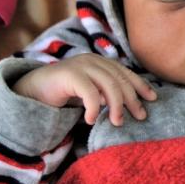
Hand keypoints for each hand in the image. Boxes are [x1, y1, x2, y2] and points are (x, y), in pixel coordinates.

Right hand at [13, 54, 156, 126]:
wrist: (32, 89)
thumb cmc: (63, 93)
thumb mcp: (89, 92)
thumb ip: (105, 93)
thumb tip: (129, 106)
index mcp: (100, 62)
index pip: (125, 72)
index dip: (140, 85)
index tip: (153, 98)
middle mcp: (93, 60)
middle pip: (120, 79)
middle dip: (132, 99)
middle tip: (139, 116)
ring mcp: (81, 65)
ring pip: (109, 85)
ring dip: (116, 106)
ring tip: (116, 122)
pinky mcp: (69, 74)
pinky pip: (89, 92)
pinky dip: (94, 107)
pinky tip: (90, 120)